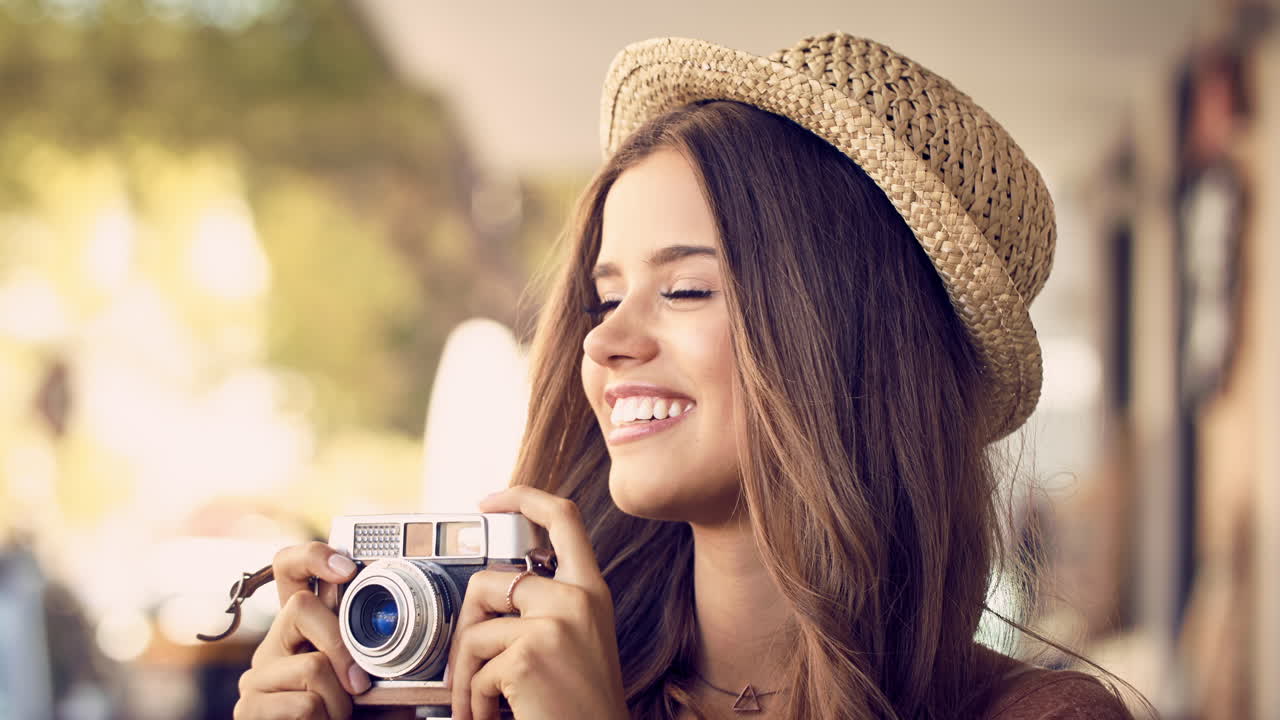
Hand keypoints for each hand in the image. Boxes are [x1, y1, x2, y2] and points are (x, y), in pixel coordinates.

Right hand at [233, 541, 412, 719]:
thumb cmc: (358, 717)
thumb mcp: (374, 680)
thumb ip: (377, 652)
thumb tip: (404, 629)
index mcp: (303, 629)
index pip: (291, 571)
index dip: (313, 556)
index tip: (348, 569)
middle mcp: (275, 644)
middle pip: (301, 606)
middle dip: (341, 648)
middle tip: (359, 686)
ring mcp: (258, 675)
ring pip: (313, 664)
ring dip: (340, 702)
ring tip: (338, 717)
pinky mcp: (248, 707)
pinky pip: (303, 704)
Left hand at [446, 487, 628, 719]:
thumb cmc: (582, 703)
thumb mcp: (578, 639)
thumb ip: (549, 605)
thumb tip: (492, 588)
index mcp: (591, 590)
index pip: (563, 517)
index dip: (523, 497)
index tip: (491, 501)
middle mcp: (577, 599)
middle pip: (490, 579)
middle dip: (466, 624)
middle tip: (468, 661)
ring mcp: (554, 625)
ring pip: (475, 631)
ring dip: (466, 675)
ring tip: (481, 702)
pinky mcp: (529, 656)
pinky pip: (476, 671)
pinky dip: (473, 703)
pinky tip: (492, 715)